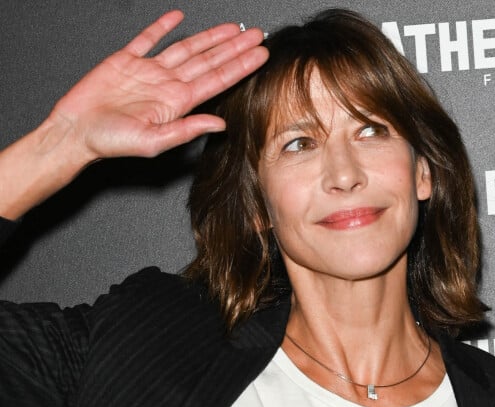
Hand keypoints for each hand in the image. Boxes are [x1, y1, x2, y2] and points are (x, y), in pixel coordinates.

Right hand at [49, 10, 267, 159]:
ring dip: (209, 37)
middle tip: (257, 36)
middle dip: (233, 48)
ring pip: (186, 48)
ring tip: (232, 27)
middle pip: (208, 61)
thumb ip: (187, 130)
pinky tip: (178, 17)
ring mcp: (149, 71)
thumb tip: (220, 124)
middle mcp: (168, 85)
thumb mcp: (154, 141)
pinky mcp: (126, 60)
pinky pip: (148, 39)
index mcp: (177, 103)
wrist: (76, 132)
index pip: (216, 81)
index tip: (259, 56)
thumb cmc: (111, 142)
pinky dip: (161, 26)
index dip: (240, 67)